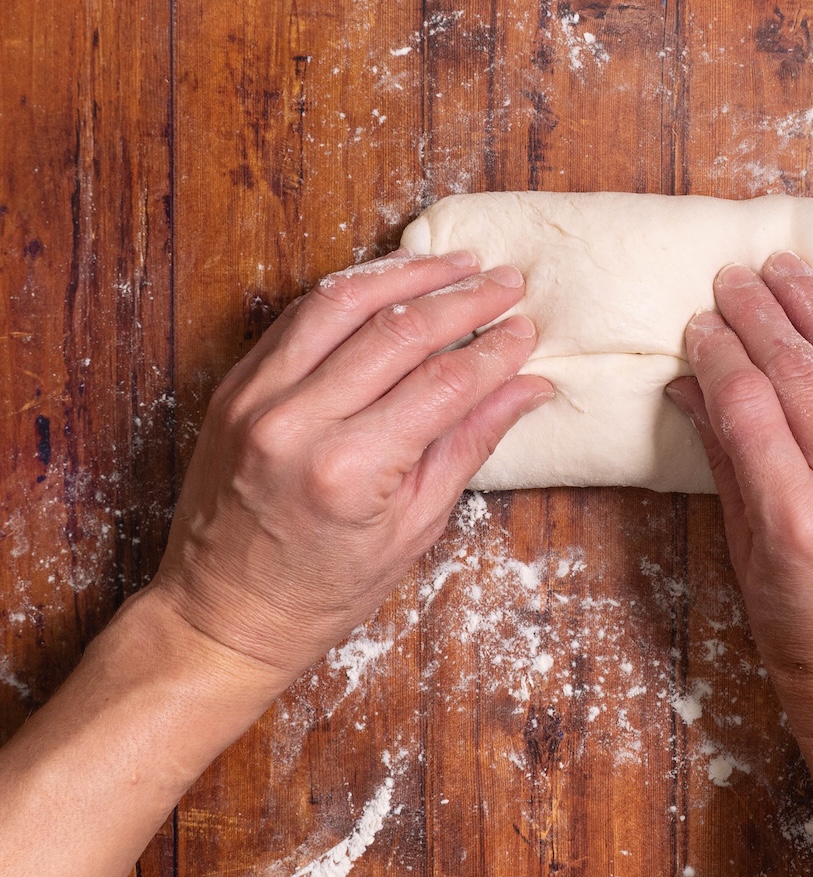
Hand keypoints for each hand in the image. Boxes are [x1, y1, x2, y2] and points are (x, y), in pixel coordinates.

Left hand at [150, 248, 552, 691]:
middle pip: (398, 331)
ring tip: (458, 263)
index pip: (443, 383)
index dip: (494, 351)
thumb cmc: (320, 590)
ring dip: (408, 274)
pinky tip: (393, 278)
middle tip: (507, 282)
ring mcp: (257, 397)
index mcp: (348, 471)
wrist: (221, 613)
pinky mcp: (236, 385)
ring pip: (343, 301)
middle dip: (463, 300)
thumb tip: (528, 386)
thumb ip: (470, 445)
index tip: (526, 331)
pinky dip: (352, 288)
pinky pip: (300, 315)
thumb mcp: (414, 530)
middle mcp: (297, 422)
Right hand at [667, 251, 812, 757]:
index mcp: (801, 524)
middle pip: (804, 371)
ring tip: (788, 274)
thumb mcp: (748, 568)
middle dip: (762, 315)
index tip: (698, 326)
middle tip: (733, 281)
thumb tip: (693, 392)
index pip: (749, 402)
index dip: (718, 352)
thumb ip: (726, 468)